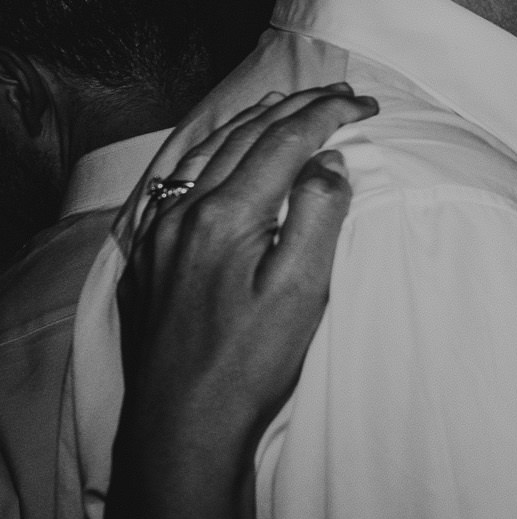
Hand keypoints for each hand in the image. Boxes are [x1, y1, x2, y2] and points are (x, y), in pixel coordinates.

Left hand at [116, 86, 375, 474]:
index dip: (330, 115)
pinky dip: (204, 153)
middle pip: (246, 138)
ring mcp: (159, 234)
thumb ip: (318, 216)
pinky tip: (213, 153)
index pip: (286, 142)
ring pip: (205, 154)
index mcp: (227, 216)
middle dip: (297, 108)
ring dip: (251, 123)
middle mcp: (184, 213)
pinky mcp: (147, 257)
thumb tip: (329, 163)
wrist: (181, 425)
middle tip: (341, 94)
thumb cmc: (249, 365)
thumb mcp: (302, 292)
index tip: (368, 105)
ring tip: (283, 105)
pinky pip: (173, 182)